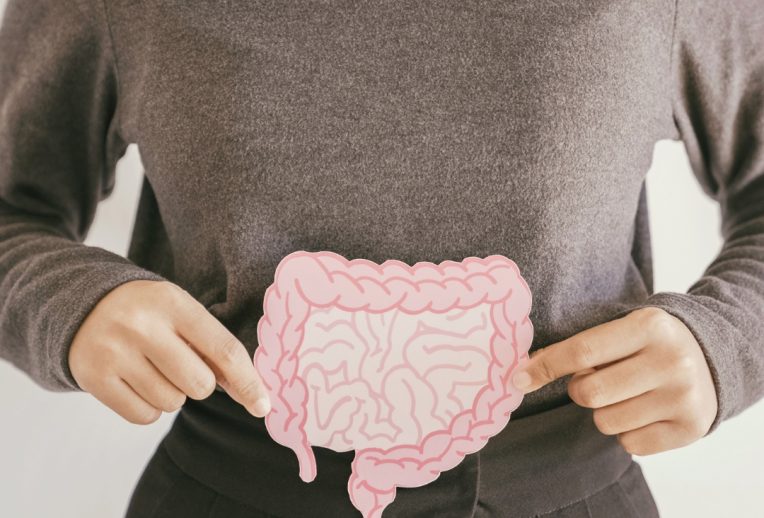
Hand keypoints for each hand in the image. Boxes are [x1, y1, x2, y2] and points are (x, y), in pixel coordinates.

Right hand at [68, 280, 270, 423]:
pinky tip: (138, 382)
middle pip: (200, 384)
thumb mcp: (182, 313)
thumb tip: (254, 395)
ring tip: (154, 368)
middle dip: (200, 383)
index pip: (223, 350)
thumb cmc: (149, 314)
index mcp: (173, 303)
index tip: (263, 406)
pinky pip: (144, 416)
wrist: (84, 305)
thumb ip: (215, 348)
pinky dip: (150, 407)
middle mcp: (142, 326)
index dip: (248, 382)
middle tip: (181, 364)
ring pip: (172, 403)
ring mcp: (115, 352)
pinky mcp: (94, 378)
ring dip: (173, 394)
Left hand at [511, 307, 717, 454]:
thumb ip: (581, 346)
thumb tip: (524, 371)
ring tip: (627, 394)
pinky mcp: (691, 428)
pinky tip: (645, 411)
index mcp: (648, 326)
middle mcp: (671, 360)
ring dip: (604, 412)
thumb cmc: (648, 342)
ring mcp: (683, 396)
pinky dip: (627, 432)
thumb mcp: (623, 328)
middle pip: (589, 393)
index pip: (582, 351)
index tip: (517, 379)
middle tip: (596, 381)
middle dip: (580, 390)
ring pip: (606, 422)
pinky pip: (630, 445)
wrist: (712, 355)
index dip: (545, 367)